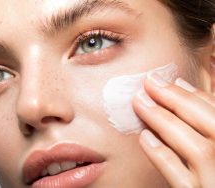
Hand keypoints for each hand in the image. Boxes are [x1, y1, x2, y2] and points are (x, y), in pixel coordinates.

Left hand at [133, 73, 214, 187]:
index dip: (190, 93)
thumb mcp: (214, 133)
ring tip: (140, 103)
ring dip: (165, 121)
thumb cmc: (213, 162)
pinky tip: (145, 139)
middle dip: (176, 99)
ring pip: (195, 147)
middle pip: (208, 122)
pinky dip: (163, 156)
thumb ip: (207, 114)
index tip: (166, 80)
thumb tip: (184, 85)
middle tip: (149, 83)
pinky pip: (180, 178)